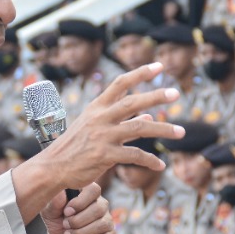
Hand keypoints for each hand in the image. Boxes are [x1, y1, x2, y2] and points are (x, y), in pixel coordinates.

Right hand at [18, 63, 185, 197]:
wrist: (53, 167)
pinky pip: (134, 155)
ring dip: (163, 129)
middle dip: (156, 95)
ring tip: (181, 132)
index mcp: (97, 107)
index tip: (159, 66)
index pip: (120, 83)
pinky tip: (160, 166)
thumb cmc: (75, 147)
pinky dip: (150, 160)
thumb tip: (149, 114)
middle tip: (176, 94)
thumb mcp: (93, 127)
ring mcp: (103, 135)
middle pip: (133, 101)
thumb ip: (122, 121)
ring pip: (140, 126)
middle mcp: (100, 118)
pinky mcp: (105, 155)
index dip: (140, 73)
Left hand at [42, 183, 111, 233]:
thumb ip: (55, 202)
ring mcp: (106, 221)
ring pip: (101, 225)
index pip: (94, 190)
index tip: (66, 211)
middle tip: (65, 225)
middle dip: (78, 220)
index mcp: (87, 194)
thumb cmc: (55, 223)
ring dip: (81, 233)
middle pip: (99, 208)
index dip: (81, 201)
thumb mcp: (49, 212)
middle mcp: (100, 205)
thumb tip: (61, 192)